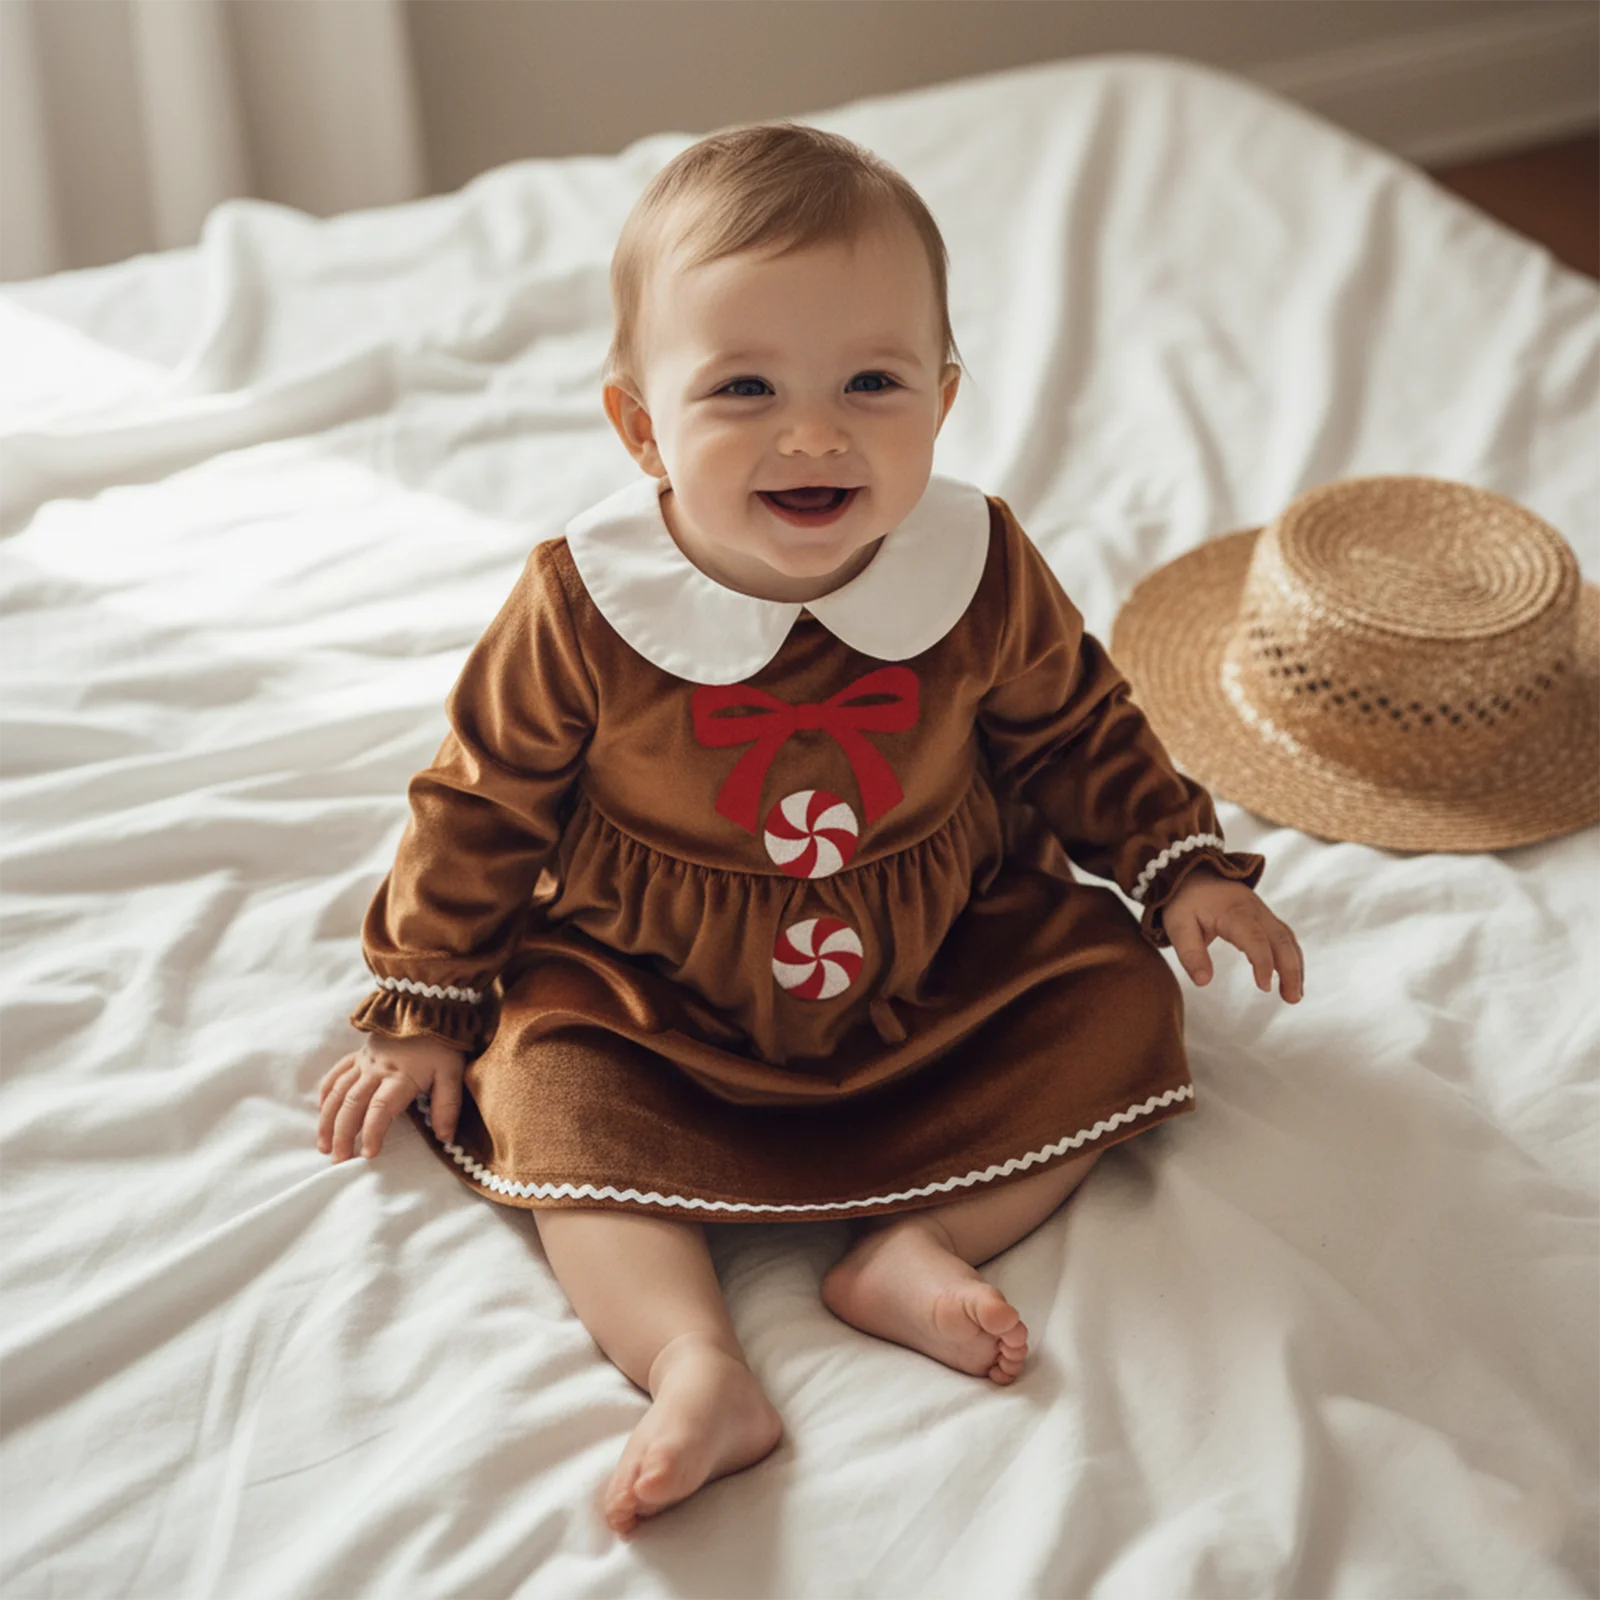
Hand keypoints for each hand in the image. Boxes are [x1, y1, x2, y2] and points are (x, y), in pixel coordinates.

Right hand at [317, 1032, 464, 1161]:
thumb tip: (445, 1138)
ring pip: (338, 1092)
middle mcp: (377, 1071)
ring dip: (328, 1120)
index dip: (372, 1131)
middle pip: (352, 1104)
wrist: (427, 1006)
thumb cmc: (442, 1043)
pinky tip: (321, 1112)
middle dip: (342, 1134)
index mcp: (400, 1077)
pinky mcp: (358, 1055)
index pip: (381, 1108)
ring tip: (324, 1146)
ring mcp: (364, 1063)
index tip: (368, 1154)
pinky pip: (335, 1074)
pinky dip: (326, 1094)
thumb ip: (447, 1106)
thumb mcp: (453, 1072)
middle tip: (339, 1159)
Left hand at [1161, 868, 1303, 1003]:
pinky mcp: (1263, 916)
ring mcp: (1262, 911)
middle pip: (1281, 939)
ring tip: (1295, 995)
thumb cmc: (1184, 900)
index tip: (1264, 987)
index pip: (1255, 939)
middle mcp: (1254, 910)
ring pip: (1287, 938)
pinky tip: (1291, 977)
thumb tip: (1203, 982)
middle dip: (1290, 969)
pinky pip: (1284, 936)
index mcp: (1233, 912)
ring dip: (1295, 966)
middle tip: (1292, 999)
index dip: (1263, 963)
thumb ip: (1190, 954)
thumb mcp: (1178, 925)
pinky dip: (1291, 956)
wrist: (1191, 870)